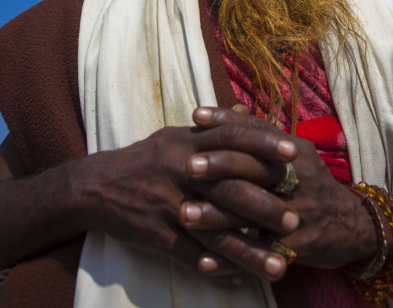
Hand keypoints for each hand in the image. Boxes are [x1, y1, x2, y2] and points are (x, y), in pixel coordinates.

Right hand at [80, 116, 299, 284]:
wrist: (96, 186)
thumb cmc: (145, 158)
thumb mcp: (177, 135)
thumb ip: (214, 127)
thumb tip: (248, 112)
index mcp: (188, 142)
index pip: (232, 137)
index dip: (264, 144)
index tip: (295, 153)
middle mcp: (181, 170)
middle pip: (229, 187)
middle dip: (265, 205)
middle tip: (296, 220)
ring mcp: (169, 204)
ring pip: (215, 231)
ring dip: (249, 251)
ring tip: (279, 266)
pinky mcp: (156, 234)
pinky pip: (189, 255)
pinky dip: (214, 269)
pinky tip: (238, 279)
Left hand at [188, 107, 376, 269]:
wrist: (354, 225)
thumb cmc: (312, 184)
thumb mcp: (296, 155)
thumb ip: (264, 136)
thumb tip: (233, 109)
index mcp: (294, 151)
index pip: (257, 130)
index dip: (226, 121)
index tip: (195, 116)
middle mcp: (297, 176)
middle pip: (254, 166)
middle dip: (219, 165)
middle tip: (187, 166)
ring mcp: (299, 210)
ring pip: (253, 210)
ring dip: (217, 214)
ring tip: (185, 213)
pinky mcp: (300, 244)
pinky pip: (261, 251)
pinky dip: (233, 256)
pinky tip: (206, 258)